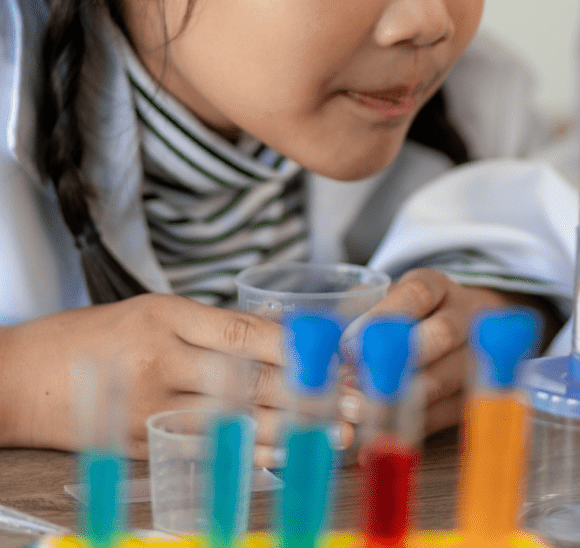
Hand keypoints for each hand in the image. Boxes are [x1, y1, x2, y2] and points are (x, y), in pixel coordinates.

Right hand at [0, 293, 352, 460]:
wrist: (16, 376)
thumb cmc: (88, 337)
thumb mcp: (149, 312)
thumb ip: (205, 327)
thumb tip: (271, 339)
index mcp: (168, 314)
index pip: (248, 331)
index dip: (299, 348)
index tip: (340, 358)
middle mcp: (163, 357)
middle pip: (250, 376)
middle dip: (308, 390)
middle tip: (356, 401)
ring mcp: (150, 403)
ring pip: (234, 416)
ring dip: (290, 426)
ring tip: (335, 433)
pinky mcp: (138, 441)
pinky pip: (203, 447)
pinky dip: (246, 452)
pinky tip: (282, 456)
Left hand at [338, 268, 553, 436]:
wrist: (454, 328)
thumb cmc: (401, 315)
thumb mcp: (381, 299)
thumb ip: (354, 315)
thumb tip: (330, 348)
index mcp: (437, 286)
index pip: (417, 293)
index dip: (383, 316)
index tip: (349, 342)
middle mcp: (465, 316)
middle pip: (442, 333)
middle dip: (396, 360)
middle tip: (351, 379)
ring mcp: (473, 357)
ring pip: (445, 379)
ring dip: (397, 397)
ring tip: (353, 408)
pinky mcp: (469, 394)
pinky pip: (443, 413)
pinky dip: (406, 423)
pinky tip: (374, 428)